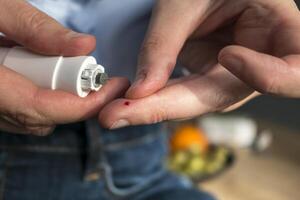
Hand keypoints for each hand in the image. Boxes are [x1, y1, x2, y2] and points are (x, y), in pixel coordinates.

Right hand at [0, 0, 128, 134]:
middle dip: (76, 99)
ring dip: (60, 96)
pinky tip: (40, 69)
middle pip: (43, 117)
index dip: (83, 103)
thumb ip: (35, 28)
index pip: (41, 107)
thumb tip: (85, 44)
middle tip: (91, 71)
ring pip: (33, 117)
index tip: (114, 87)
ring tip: (63, 65)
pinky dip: (42, 94)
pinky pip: (22, 111)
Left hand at [98, 0, 298, 128]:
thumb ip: (164, 45)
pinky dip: (153, 99)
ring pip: (196, 100)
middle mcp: (256, 60)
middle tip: (119, 115)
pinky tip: (126, 104)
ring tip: (114, 112)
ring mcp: (229, 72)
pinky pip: (182, 93)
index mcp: (277, 29)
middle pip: (221, 95)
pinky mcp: (207, 74)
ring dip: (154, 108)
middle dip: (168, 107)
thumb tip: (140, 92)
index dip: (267, 74)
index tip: (228, 55)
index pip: (293, 70)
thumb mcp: (183, 1)